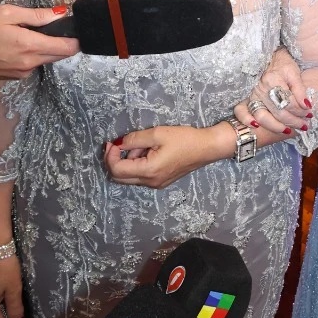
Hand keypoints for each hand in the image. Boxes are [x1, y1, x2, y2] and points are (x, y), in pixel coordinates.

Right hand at [0, 4, 79, 78]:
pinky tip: (20, 46)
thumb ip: (37, 15)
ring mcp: (24, 72)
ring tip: (33, 35)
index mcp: (32, 46)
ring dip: (46, 50)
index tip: (76, 31)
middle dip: (62, 43)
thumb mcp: (8, 14)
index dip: (75, 40)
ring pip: (46, 60)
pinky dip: (33, 56)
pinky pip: (33, 65)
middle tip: (54, 29)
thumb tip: (61, 13)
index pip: (67, 48)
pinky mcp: (16, 77)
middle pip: (60, 55)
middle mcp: (32, 63)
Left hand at [104, 123, 229, 189]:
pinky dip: (136, 165)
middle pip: (119, 178)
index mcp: (148, 171)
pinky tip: (146, 152)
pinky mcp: (161, 181)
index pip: (117, 169)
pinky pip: (140, 176)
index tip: (112, 142)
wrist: (207, 148)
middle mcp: (150, 182)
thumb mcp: (157, 133)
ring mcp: (156, 184)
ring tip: (138, 145)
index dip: (110, 156)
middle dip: (113, 161)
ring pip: (129, 178)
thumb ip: (134, 139)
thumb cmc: (185, 139)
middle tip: (115, 145)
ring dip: (126, 162)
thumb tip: (118, 143)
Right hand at [241, 47, 311, 138]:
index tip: (309, 113)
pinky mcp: (247, 98)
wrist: (270, 57)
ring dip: (275, 126)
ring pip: (262, 116)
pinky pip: (241, 111)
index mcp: (273, 81)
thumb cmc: (283, 65)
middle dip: (293, 121)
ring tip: (288, 130)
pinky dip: (246, 120)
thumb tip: (307, 107)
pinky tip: (256, 126)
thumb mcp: (294, 73)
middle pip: (278, 112)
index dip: (300, 111)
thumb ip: (300, 90)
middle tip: (304, 125)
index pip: (288, 102)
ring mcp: (253, 95)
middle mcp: (261, 89)